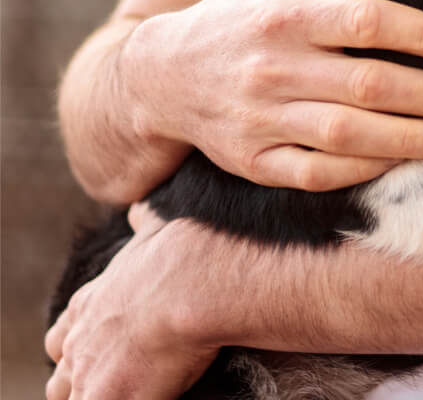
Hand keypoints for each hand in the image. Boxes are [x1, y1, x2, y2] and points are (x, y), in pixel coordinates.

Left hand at [45, 205, 218, 399]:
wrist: (194, 284)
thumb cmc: (183, 254)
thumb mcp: (154, 226)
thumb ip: (142, 221)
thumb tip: (140, 209)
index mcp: (91, 301)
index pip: (66, 331)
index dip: (80, 340)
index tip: (104, 342)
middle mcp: (80, 338)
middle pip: (61, 372)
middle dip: (80, 376)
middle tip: (114, 374)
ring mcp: (87, 372)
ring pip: (72, 397)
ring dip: (94, 393)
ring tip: (127, 386)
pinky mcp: (103, 397)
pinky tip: (143, 395)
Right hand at [126, 0, 422, 189]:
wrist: (158, 78)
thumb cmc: (234, 17)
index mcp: (285, 16)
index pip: (366, 22)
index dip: (421, 33)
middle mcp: (273, 69)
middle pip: (366, 83)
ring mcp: (261, 120)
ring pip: (345, 135)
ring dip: (404, 139)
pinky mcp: (253, 161)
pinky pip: (313, 173)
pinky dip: (360, 171)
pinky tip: (397, 161)